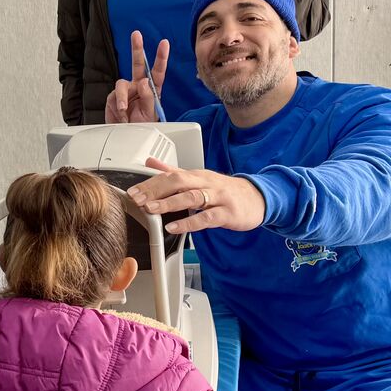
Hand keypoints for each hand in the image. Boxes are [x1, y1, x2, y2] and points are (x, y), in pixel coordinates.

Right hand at [105, 31, 169, 122]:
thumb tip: (143, 81)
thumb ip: (148, 97)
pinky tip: (121, 114)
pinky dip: (118, 105)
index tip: (164, 43)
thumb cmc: (142, 126)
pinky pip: (114, 96)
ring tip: (124, 109)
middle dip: (137, 49)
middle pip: (137, 65)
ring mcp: (126, 91)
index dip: (160, 57)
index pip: (157, 71)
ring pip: (122, 84)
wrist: (127, 136)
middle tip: (136, 35)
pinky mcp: (113, 97)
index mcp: (151, 89)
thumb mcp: (150, 114)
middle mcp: (138, 87)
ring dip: (123, 97)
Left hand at [127, 157, 265, 233]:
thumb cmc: (224, 190)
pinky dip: (190, 222)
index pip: (170, 175)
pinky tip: (175, 227)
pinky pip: (207, 217)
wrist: (258, 198)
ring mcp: (217, 197)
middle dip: (156, 190)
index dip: (150, 183)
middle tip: (138, 199)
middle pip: (178, 181)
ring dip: (170, 203)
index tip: (133, 192)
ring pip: (192, 197)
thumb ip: (173, 171)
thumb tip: (151, 162)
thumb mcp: (199, 178)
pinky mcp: (227, 213)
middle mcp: (205, 183)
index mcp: (196, 175)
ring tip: (152, 210)